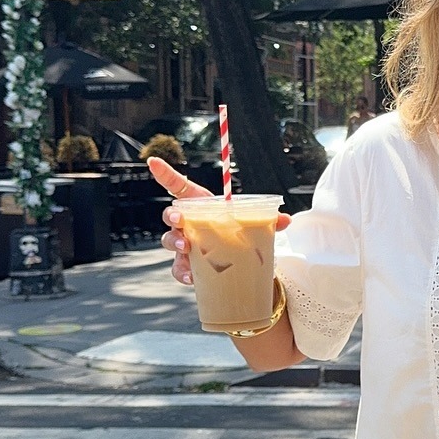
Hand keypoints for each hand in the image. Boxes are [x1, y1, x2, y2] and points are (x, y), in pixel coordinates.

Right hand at [151, 155, 290, 285]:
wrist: (237, 261)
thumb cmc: (238, 233)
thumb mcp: (251, 223)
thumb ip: (267, 220)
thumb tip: (286, 219)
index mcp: (200, 206)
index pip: (178, 186)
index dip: (165, 174)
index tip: (152, 161)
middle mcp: (188, 224)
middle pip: (170, 215)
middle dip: (172, 216)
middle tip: (179, 219)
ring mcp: (185, 245)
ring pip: (169, 241)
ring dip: (174, 242)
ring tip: (185, 247)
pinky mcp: (187, 265)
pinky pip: (178, 268)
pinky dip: (183, 272)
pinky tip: (192, 276)